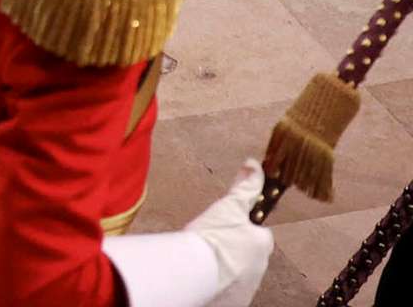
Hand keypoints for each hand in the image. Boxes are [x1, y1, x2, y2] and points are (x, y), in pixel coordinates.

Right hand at [187, 163, 272, 305]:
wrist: (195, 272)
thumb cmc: (212, 237)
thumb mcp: (229, 206)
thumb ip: (245, 187)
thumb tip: (254, 164)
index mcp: (263, 243)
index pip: (257, 233)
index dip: (239, 228)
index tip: (222, 227)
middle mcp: (262, 267)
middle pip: (248, 253)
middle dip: (232, 248)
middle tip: (209, 242)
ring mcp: (249, 286)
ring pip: (238, 272)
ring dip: (225, 266)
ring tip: (202, 260)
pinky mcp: (236, 301)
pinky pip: (229, 290)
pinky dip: (218, 284)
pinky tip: (202, 276)